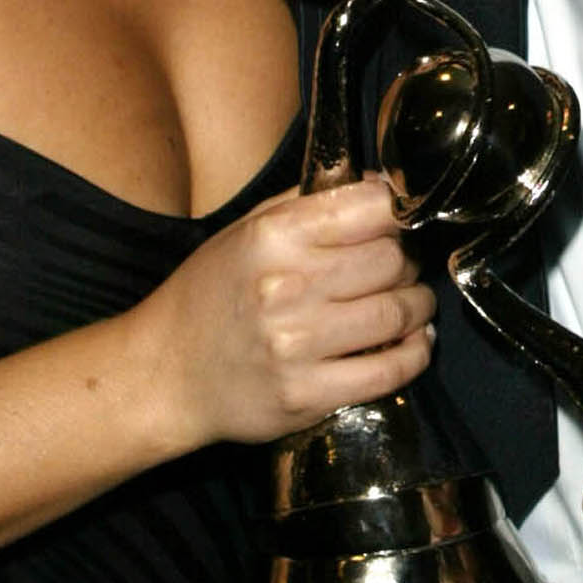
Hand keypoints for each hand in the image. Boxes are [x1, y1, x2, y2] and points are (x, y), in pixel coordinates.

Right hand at [147, 173, 435, 450]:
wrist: (164, 374)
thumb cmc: (209, 296)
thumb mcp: (246, 231)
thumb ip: (310, 203)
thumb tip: (381, 187)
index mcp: (272, 236)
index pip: (373, 209)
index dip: (399, 213)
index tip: (401, 223)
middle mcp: (286, 287)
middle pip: (393, 260)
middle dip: (408, 262)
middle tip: (402, 270)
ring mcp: (296, 345)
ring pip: (399, 313)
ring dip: (418, 307)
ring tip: (411, 305)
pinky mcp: (307, 395)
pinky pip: (391, 370)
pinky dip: (415, 354)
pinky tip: (412, 344)